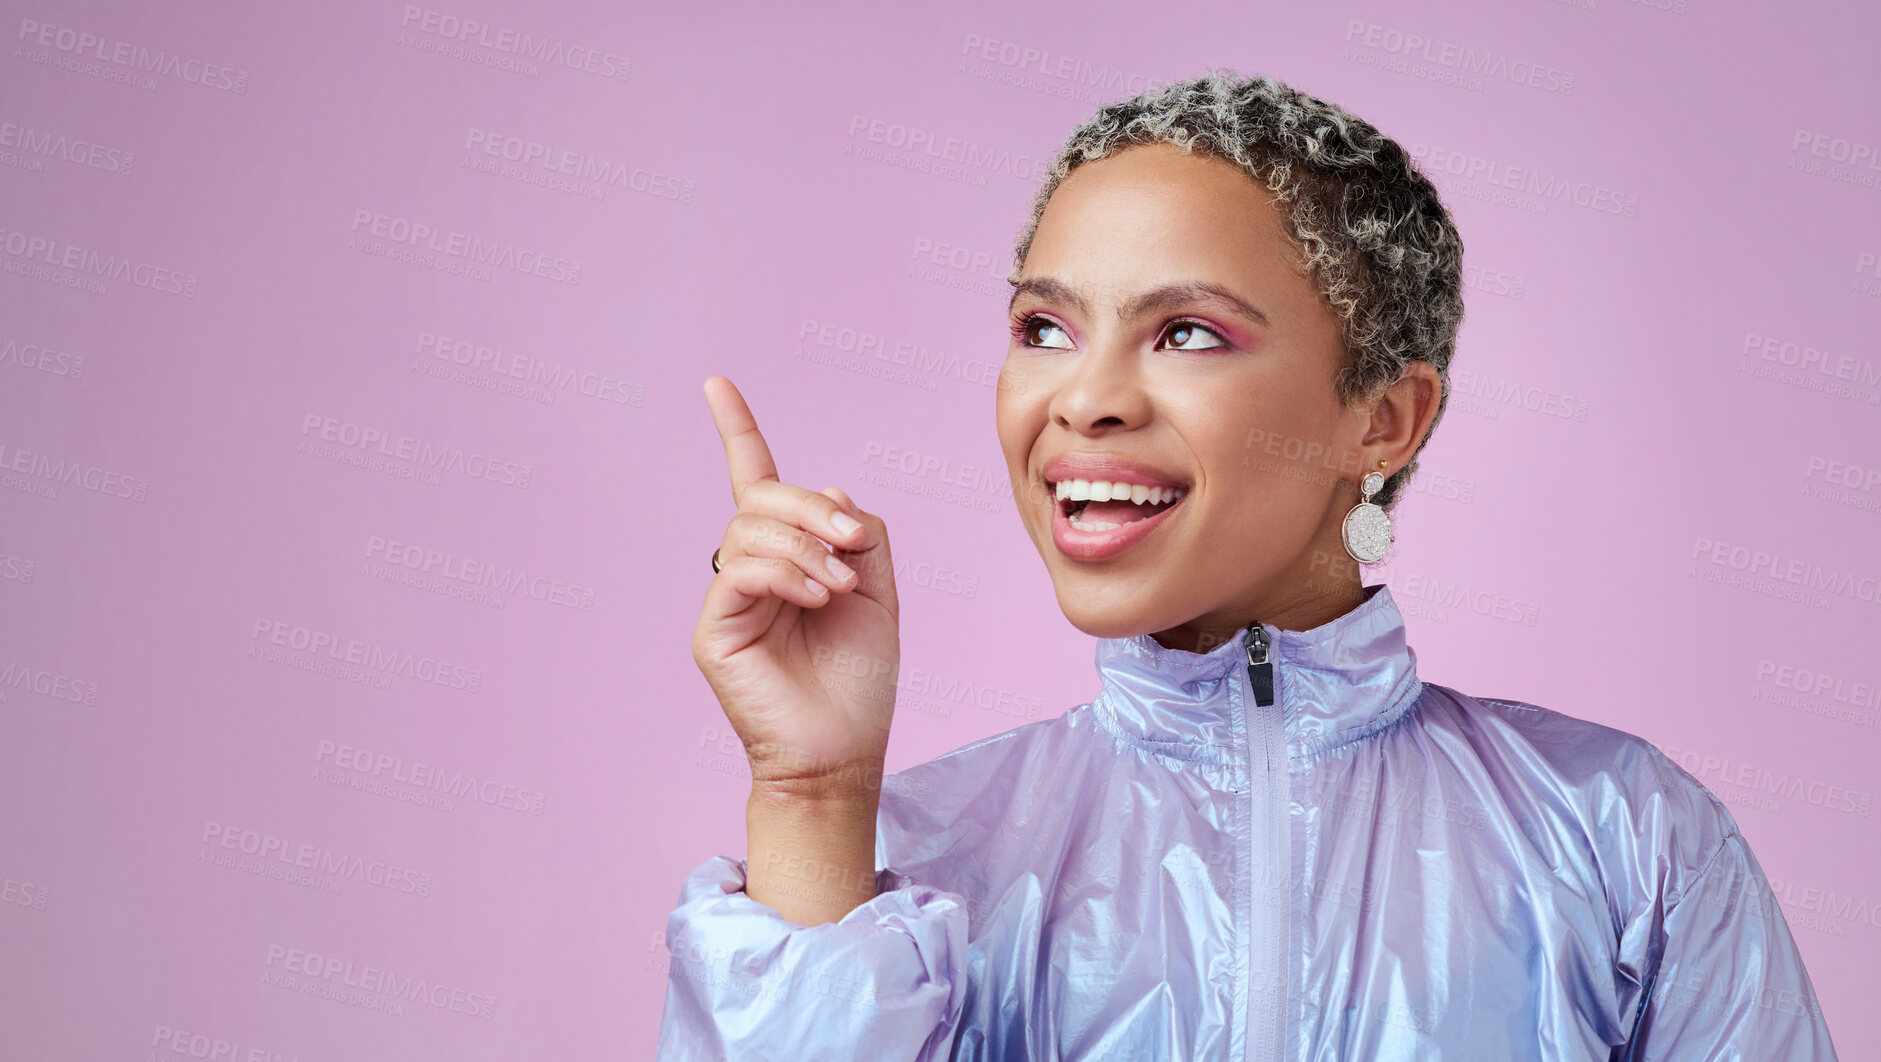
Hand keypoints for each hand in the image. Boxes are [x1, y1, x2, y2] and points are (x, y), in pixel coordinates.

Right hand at [692, 376, 900, 797]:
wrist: (844, 748)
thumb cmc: (860, 677)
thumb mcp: (880, 589)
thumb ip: (860, 533)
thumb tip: (829, 492)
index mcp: (787, 555)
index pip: (755, 481)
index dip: (736, 430)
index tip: (716, 384)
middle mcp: (750, 569)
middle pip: (762, 496)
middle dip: (813, 507)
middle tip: (855, 546)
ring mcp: (728, 598)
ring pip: (750, 527)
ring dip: (807, 545)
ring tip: (840, 587)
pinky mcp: (715, 629)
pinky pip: (741, 568)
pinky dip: (787, 572)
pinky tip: (817, 598)